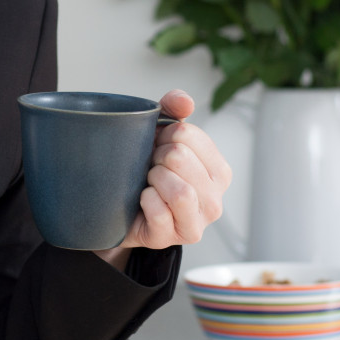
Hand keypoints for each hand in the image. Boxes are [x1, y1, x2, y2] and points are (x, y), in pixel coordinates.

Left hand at [97, 89, 231, 266]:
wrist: (119, 211)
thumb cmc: (146, 172)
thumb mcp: (160, 136)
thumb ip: (173, 109)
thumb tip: (185, 101)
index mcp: (220, 171)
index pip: (188, 135)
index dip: (163, 135)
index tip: (158, 146)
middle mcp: (215, 199)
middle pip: (180, 158)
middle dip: (156, 157)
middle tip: (150, 166)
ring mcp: (197, 223)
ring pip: (179, 190)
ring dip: (154, 179)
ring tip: (149, 183)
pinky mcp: (172, 239)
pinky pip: (158, 211)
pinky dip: (144, 200)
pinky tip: (142, 200)